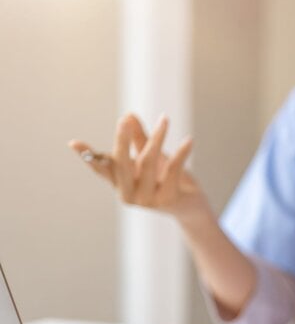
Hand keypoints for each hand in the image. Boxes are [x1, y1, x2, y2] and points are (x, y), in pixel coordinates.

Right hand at [68, 113, 208, 221]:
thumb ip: (140, 140)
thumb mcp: (152, 159)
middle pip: (122, 165)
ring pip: (148, 163)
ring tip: (165, 119)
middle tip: (124, 120)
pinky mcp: (168, 200)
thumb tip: (128, 115)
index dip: (88, 156)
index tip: (73, 143)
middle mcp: (130, 195)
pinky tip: (189, 140)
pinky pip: (173, 170)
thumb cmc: (167, 180)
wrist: (191, 207)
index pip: (102, 169)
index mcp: (120, 185)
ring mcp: (148, 200)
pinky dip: (181, 153)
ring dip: (157, 138)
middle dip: (122, 140)